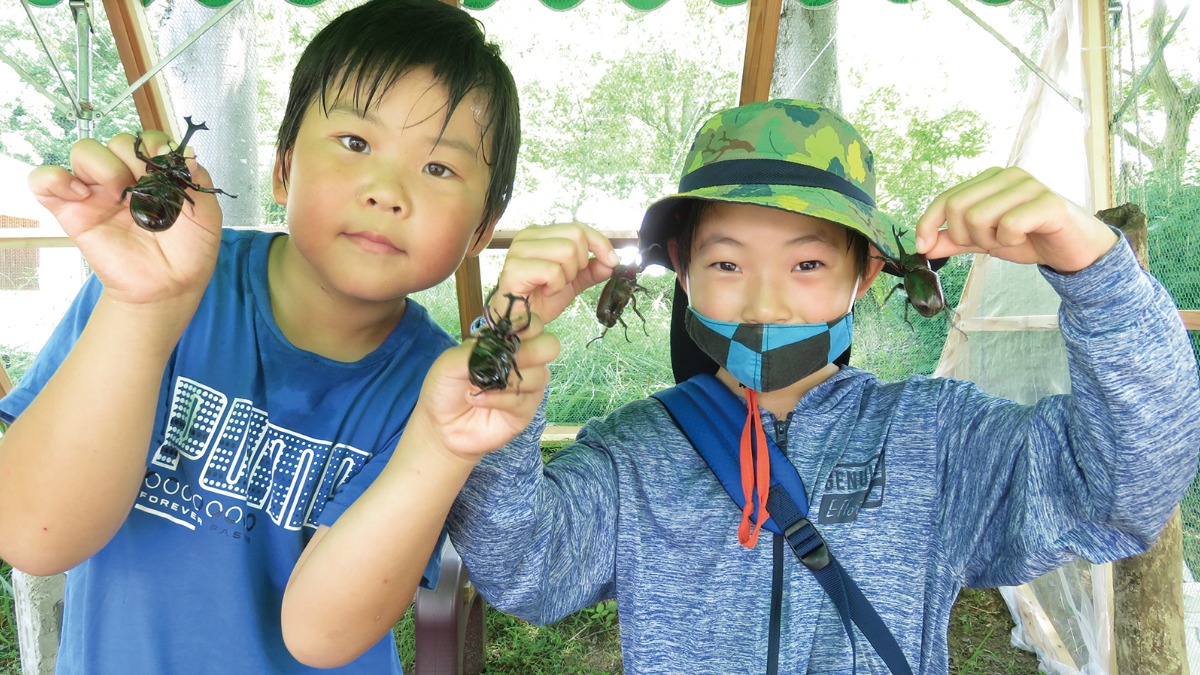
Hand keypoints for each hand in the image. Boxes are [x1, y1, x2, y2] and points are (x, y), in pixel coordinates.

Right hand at [27, 131, 223, 305]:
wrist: (168, 286)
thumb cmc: (187, 251)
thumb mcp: (205, 213)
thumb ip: (196, 179)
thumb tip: (184, 152)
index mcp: (154, 173)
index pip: (146, 138)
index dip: (154, 146)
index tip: (164, 169)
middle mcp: (124, 177)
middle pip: (116, 141)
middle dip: (133, 159)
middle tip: (144, 190)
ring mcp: (96, 192)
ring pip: (83, 151)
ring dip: (103, 166)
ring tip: (119, 196)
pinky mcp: (72, 211)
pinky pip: (43, 181)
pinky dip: (54, 178)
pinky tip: (81, 196)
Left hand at [415, 312, 559, 461]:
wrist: (441, 425)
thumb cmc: (445, 388)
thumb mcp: (449, 362)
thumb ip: (473, 349)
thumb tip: (497, 346)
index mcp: (507, 342)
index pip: (533, 323)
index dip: (525, 324)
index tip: (505, 335)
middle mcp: (524, 361)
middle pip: (550, 345)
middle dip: (530, 351)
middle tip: (503, 361)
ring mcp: (527, 386)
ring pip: (539, 375)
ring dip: (506, 379)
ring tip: (477, 386)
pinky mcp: (525, 411)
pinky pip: (523, 400)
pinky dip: (498, 399)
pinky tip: (478, 399)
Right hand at [491, 222, 619, 323]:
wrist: (519, 324)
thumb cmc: (540, 300)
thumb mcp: (573, 281)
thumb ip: (592, 269)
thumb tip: (612, 262)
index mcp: (540, 234)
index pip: (578, 227)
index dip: (600, 243)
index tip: (612, 261)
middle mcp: (527, 236)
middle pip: (576, 235)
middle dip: (580, 263)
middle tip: (565, 280)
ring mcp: (518, 251)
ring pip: (567, 250)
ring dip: (567, 276)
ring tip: (552, 287)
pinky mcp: (514, 269)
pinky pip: (553, 271)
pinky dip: (556, 286)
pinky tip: (544, 292)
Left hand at [914, 167, 1117, 272]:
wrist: (1073, 249)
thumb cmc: (1030, 238)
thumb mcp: (985, 240)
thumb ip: (955, 240)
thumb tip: (923, 246)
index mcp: (989, 179)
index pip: (945, 198)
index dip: (928, 224)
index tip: (923, 247)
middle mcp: (1007, 175)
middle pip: (957, 207)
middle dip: (966, 236)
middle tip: (989, 243)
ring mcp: (1028, 185)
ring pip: (979, 217)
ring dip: (990, 240)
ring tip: (1010, 240)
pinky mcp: (1047, 202)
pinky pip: (1009, 224)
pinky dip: (1010, 240)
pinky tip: (1025, 238)